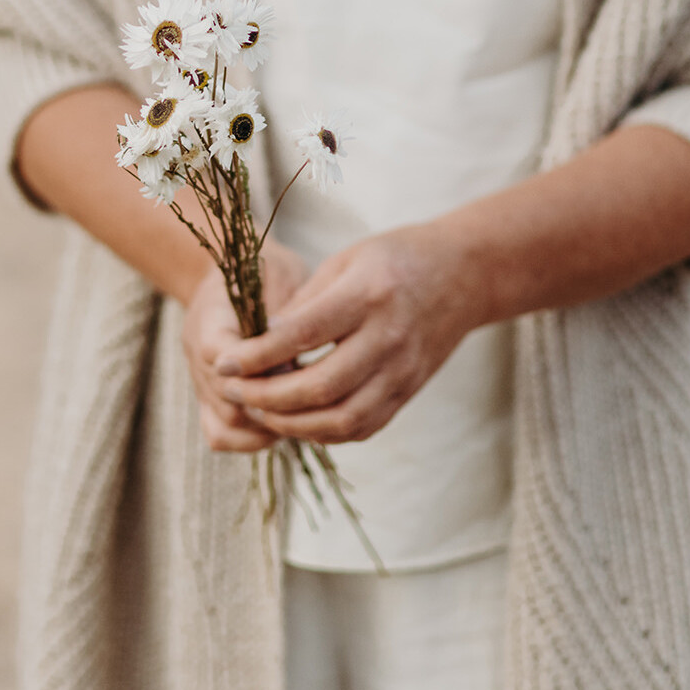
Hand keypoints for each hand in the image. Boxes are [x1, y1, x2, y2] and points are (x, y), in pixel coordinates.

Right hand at [182, 241, 308, 451]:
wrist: (236, 274)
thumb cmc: (267, 272)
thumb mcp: (281, 276)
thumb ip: (284, 317)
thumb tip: (292, 365)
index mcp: (208, 316)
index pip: (217, 351)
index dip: (255, 366)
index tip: (294, 362)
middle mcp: (196, 356)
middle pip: (226, 400)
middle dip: (271, 403)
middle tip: (310, 396)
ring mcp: (200, 382)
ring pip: (225, 426)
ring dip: (267, 426)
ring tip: (303, 413)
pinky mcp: (210, 400)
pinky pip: (220, 435)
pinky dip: (252, 438)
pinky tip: (284, 423)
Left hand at [214, 225, 481, 444]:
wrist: (466, 274)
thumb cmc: (395, 258)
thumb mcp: (345, 260)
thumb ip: (304, 302)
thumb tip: (259, 342)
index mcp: (368, 296)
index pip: (301, 335)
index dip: (255, 355)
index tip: (222, 363)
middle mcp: (389, 339)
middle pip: (320, 387)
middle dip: (267, 397)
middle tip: (233, 391)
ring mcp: (403, 372)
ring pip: (341, 420)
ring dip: (291, 424)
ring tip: (258, 410)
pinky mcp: (408, 393)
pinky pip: (361, 428)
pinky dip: (321, 432)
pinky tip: (293, 420)